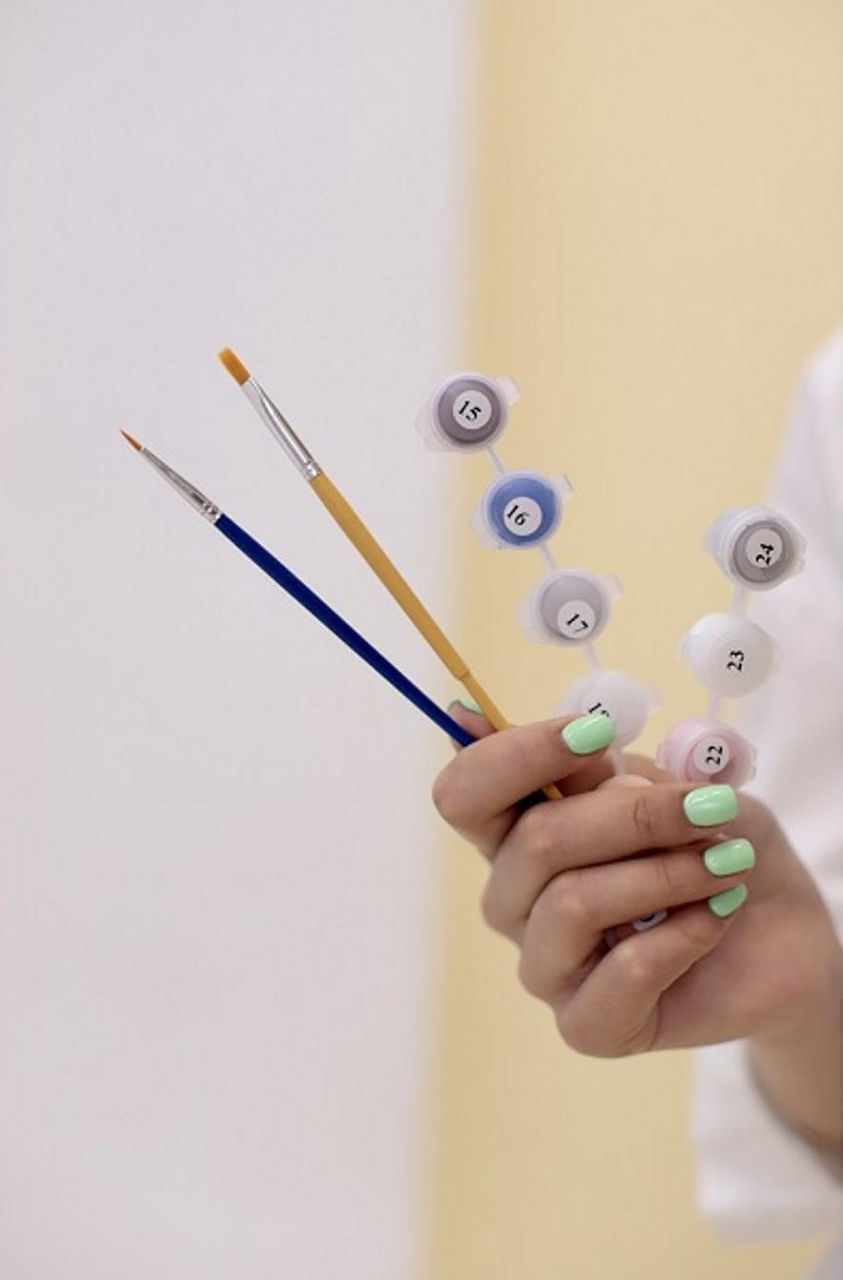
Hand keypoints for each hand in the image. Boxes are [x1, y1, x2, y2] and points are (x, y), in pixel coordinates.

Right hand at [432, 709, 840, 1062]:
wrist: (783, 933)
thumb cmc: (719, 846)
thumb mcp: (679, 786)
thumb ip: (620, 772)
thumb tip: (579, 739)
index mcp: (517, 830)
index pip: (464, 792)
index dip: (515, 756)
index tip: (595, 734)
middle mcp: (516, 898)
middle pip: (530, 842)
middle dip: (631, 815)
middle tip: (711, 807)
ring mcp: (546, 965)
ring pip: (571, 903)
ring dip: (664, 873)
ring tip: (727, 861)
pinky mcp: (590, 1025)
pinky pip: (620, 972)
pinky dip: (683, 934)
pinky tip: (719, 914)